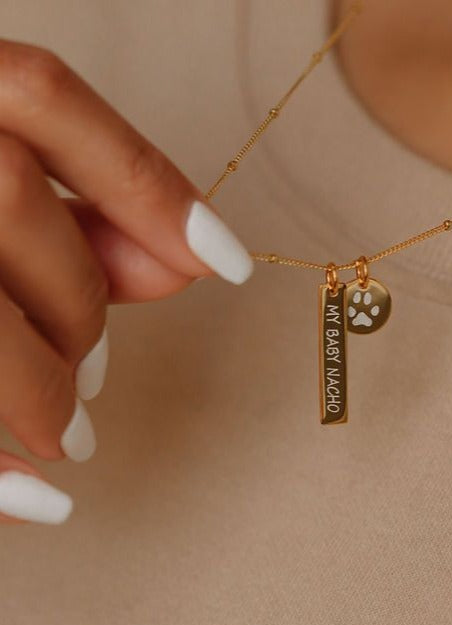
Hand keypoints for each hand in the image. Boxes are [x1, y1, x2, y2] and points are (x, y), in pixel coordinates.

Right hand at [0, 40, 252, 524]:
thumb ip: (78, 211)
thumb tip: (187, 261)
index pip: (45, 99)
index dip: (151, 187)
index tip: (231, 262)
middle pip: (9, 199)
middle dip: (78, 301)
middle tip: (98, 375)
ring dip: (40, 386)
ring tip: (70, 433)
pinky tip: (42, 500)